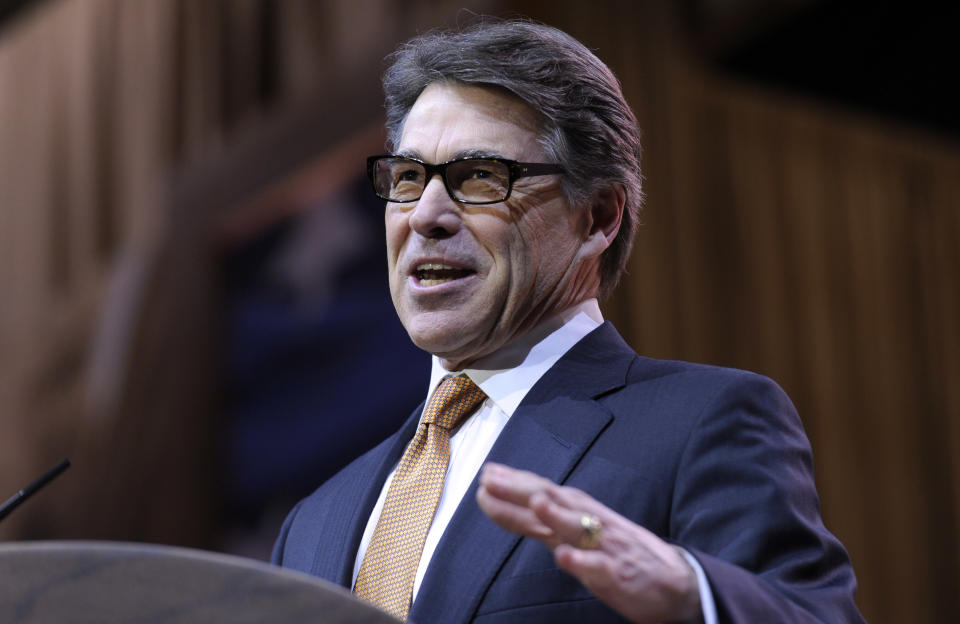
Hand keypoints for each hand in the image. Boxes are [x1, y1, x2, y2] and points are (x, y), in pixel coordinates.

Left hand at [476, 462, 700, 623]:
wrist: (676, 583)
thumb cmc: (620, 553)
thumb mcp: (580, 533)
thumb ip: (544, 522)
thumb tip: (509, 503)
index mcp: (578, 514)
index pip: (542, 492)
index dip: (514, 484)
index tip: (485, 473)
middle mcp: (590, 524)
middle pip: (553, 502)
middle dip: (522, 491)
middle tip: (492, 480)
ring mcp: (605, 548)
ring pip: (578, 529)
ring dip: (557, 516)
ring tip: (535, 504)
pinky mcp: (619, 575)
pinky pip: (599, 569)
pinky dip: (582, 563)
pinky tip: (564, 558)